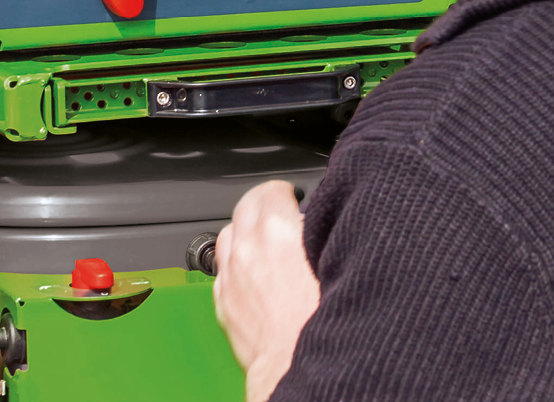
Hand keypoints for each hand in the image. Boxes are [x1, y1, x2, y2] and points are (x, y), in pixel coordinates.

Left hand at [212, 181, 320, 401]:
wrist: (297, 364)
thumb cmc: (321, 322)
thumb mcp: (332, 260)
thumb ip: (319, 232)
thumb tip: (315, 222)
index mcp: (277, 230)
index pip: (273, 189)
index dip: (286, 191)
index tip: (293, 196)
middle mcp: (248, 248)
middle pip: (245, 206)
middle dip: (262, 204)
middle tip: (277, 209)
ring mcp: (231, 275)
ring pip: (227, 235)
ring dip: (244, 231)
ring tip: (261, 238)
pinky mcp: (223, 301)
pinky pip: (221, 268)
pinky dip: (233, 262)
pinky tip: (249, 270)